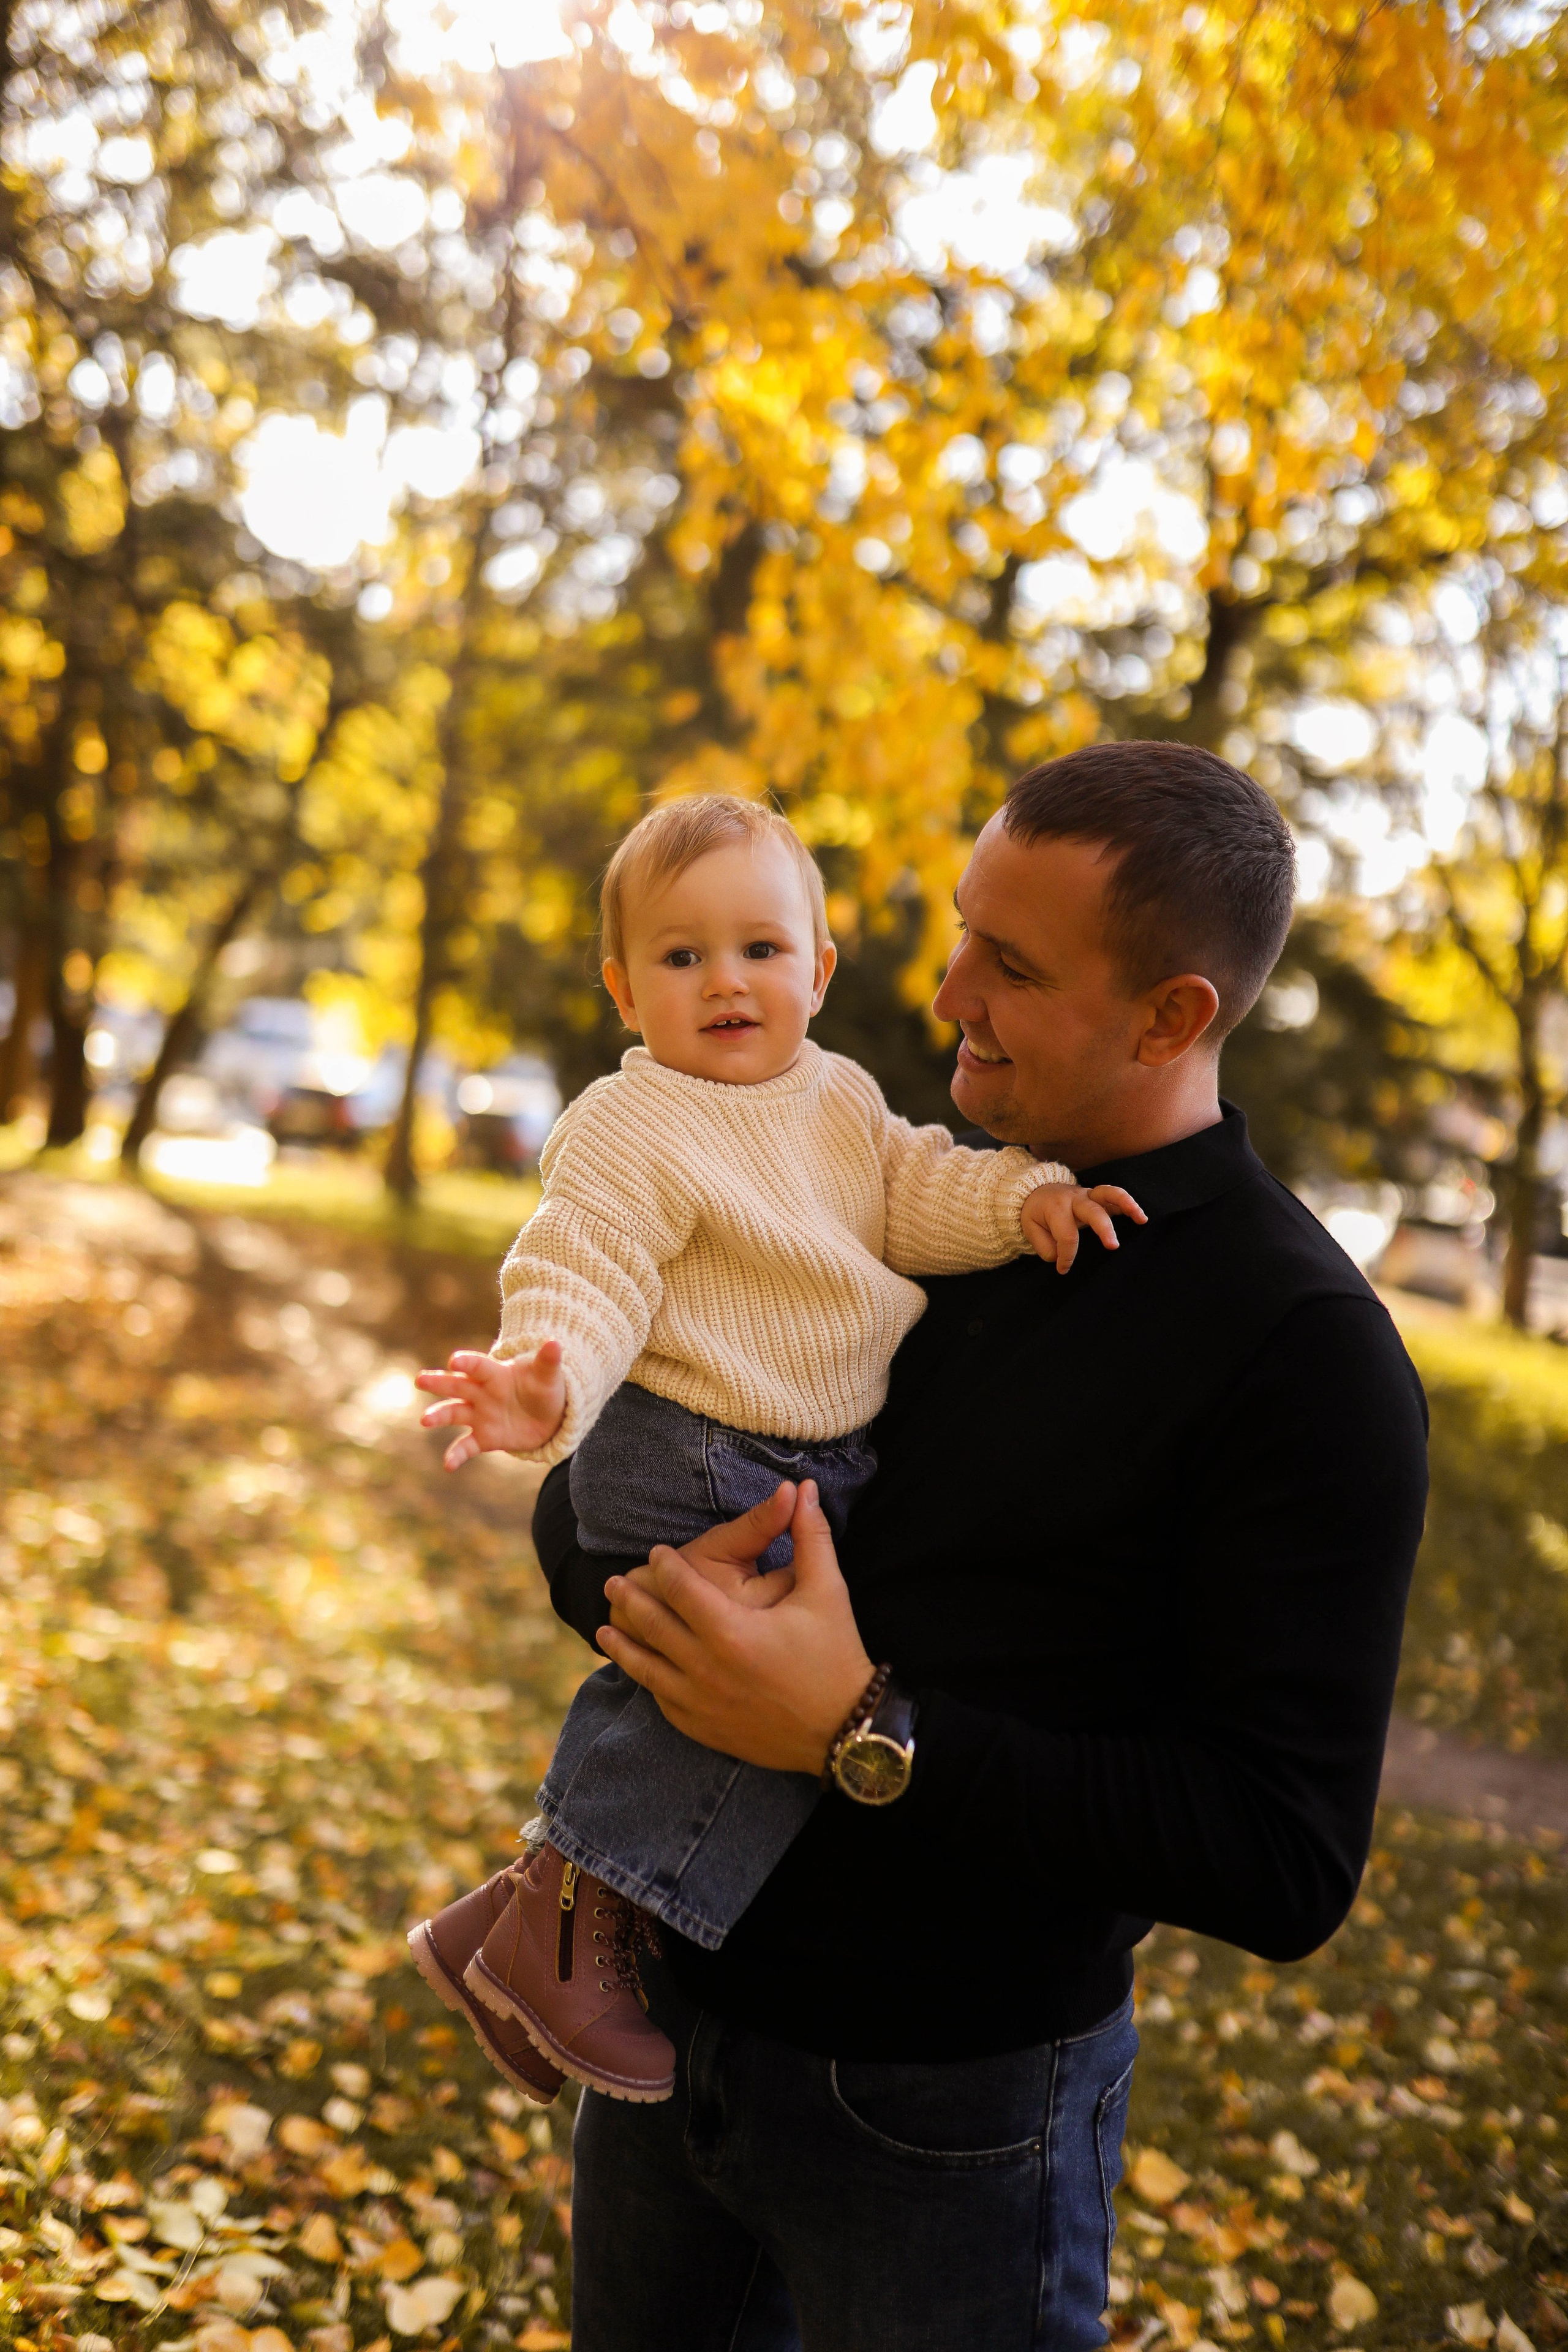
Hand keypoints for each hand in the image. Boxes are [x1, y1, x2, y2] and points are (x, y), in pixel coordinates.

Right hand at [414, 1343, 565, 1468]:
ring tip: (425, 1420)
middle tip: (420, 1380)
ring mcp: (480, 1416)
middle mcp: (482, 1393)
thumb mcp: (549, 1376)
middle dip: (439, 1382)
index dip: (467, 1362)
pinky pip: (466, 1446)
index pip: (478, 1366)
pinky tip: (448, 1465)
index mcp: (496, 1374)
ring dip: (439, 1416)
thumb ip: (548, 1361)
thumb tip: (554, 1343)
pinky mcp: (484, 1438)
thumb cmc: (545, 1390)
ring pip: (454, 1413)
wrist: (548, 1418)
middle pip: (457, 1385)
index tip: (453, 1361)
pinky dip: (456, 1455)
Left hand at [598, 1481, 873, 1773]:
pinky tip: (642, 1671)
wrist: (846, 1730)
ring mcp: (702, 1704)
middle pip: (654, 1626)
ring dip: (623, 1646)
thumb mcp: (825, 1590)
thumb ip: (809, 1535)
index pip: (680, 1589)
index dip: (665, 1567)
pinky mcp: (705, 1729)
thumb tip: (802, 1488)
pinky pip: (663, 1702)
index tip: (656, 1553)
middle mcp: (707, 1669)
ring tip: (604, 1627)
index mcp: (731, 1631)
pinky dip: (648, 1683)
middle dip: (630, 1600)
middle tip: (612, 1582)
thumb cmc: (836, 1655)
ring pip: (647, 1669)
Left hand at [1021, 1183, 1145, 1275]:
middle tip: (1113, 1247)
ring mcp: (1088, 1195)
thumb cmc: (1036, 1213)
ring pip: (1109, 1193)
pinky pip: (1115, 1196)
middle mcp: (1074, 1199)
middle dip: (1104, 1229)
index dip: (1067, 1256)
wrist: (1036, 1192)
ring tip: (1141, 1218)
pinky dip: (1129, 1204)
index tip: (1063, 1269)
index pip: (1066, 1236)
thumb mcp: (1031, 1230)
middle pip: (1092, 1212)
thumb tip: (1062, 1257)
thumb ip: (1045, 1247)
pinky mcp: (1097, 1196)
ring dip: (1126, 1204)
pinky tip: (1141, 1217)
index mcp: (1055, 1208)